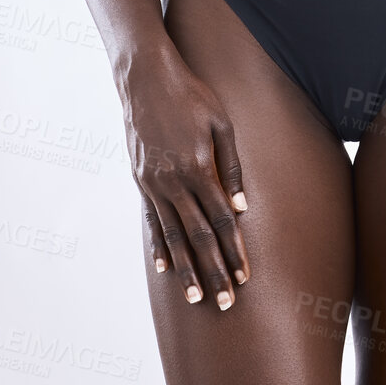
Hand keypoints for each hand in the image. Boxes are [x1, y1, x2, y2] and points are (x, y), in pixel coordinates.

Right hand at [116, 39, 250, 309]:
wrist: (145, 79)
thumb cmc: (191, 96)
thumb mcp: (220, 123)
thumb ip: (231, 167)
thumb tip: (242, 208)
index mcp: (199, 168)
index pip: (222, 221)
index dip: (235, 251)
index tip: (245, 278)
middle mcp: (175, 182)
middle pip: (199, 237)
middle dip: (214, 272)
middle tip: (226, 304)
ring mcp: (154, 185)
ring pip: (173, 237)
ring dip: (187, 269)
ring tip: (197, 297)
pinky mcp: (141, 182)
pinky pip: (152, 222)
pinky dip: (159, 247)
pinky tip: (165, 268)